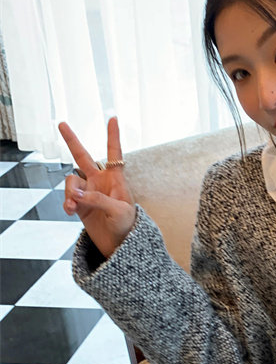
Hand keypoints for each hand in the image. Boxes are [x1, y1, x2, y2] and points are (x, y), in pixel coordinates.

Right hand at [59, 117, 135, 258]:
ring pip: (71, 181)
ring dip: (69, 192)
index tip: (113, 118)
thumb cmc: (127, 226)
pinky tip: (70, 211)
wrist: (119, 245)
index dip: (113, 136)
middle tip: (61, 124)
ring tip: (73, 207)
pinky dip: (67, 202)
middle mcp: (100, 181)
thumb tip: (75, 193)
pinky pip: (68, 197)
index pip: (115, 153)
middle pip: (83, 157)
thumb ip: (97, 199)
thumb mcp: (118, 211)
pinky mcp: (80, 204)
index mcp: (116, 179)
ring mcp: (88, 192)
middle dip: (72, 141)